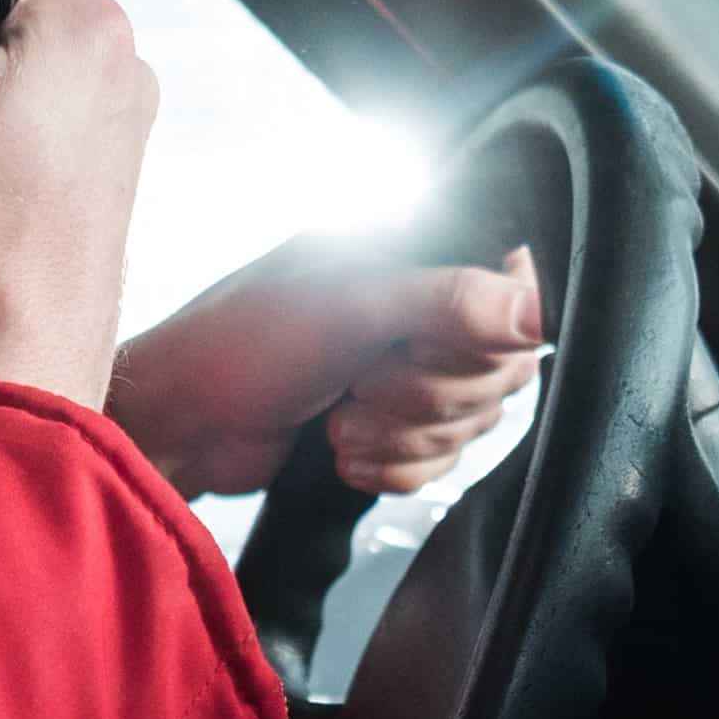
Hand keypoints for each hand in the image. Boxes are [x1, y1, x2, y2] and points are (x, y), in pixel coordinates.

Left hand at [106, 236, 548, 498]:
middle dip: (427, 396)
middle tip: (362, 384)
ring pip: (474, 422)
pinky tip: (341, 454)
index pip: (516, 289)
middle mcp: (421, 303)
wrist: (182, 427)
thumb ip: (449, 299)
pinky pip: (442, 461)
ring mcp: (410, 366)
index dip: (481, 335)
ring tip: (339, 421)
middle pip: (502, 369)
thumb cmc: (241, 344)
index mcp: (416, 250)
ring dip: (403, 438)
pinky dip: (394, 468)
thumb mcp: (349, 308)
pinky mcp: (394, 424)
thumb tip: (536, 311)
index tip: (423, 347)